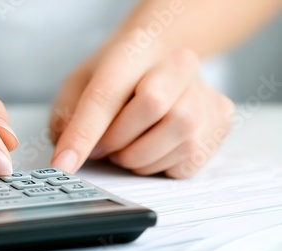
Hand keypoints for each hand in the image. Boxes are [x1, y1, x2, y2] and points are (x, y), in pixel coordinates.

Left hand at [50, 35, 233, 177]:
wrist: (160, 61)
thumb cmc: (117, 76)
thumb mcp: (81, 84)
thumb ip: (68, 116)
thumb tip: (68, 154)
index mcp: (135, 51)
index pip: (108, 93)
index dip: (83, 134)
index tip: (64, 163)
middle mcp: (178, 64)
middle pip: (153, 106)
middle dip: (117, 140)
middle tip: (102, 147)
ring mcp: (204, 93)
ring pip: (176, 138)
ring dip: (138, 158)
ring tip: (126, 147)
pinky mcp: (220, 121)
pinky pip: (188, 162)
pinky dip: (159, 166)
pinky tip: (150, 149)